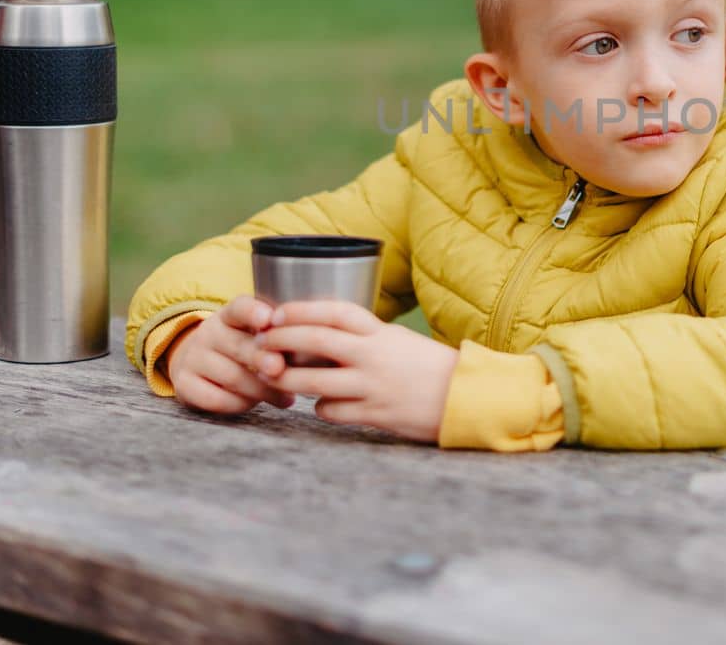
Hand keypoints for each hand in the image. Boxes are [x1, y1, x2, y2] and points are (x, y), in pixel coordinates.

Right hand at [166, 295, 297, 414]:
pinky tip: (255, 405)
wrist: (196, 365)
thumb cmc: (240, 350)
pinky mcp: (184, 384)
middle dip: (263, 359)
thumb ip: (278, 339)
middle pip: (238, 345)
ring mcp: (193, 358)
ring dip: (262, 390)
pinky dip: (239, 404)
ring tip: (286, 397)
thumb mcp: (254, 336)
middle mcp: (208, 333)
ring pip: (231, 376)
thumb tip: (311, 349)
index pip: (239, 307)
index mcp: (229, 316)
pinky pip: (216, 398)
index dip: (253, 312)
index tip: (268, 319)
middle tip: (281, 369)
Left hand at [255, 301, 458, 443]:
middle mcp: (374, 355)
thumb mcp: (397, 340)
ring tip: (272, 376)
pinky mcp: (375, 415)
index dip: (301, 310)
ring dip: (288, 378)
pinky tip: (321, 405)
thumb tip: (320, 335)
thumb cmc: (429, 366)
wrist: (464, 397)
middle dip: (282, 340)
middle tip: (260, 344)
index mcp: (381, 332)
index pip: (334, 311)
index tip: (276, 313)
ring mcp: (373, 386)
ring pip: (315, 381)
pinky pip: (333, 412)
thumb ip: (363, 337)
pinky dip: (320, 408)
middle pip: (317, 341)